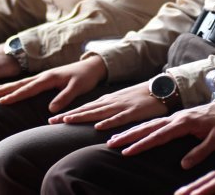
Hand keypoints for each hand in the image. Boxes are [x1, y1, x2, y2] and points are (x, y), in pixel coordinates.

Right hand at [0, 55, 107, 111]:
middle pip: (20, 83)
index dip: (16, 95)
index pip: (30, 88)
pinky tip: (6, 90)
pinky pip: (25, 83)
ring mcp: (43, 76)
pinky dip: (14, 86)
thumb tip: (50, 109)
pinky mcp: (44, 78)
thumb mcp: (78, 87)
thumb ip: (65, 97)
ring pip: (20, 83)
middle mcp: (43, 76)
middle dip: (3, 89)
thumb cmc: (85, 77)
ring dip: (5, 87)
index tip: (2, 101)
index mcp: (50, 77)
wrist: (92, 66)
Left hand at [48, 80, 164, 128]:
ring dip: (83, 116)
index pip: (85, 107)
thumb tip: (95, 115)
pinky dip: (109, 122)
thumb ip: (109, 105)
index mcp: (109, 99)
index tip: (53, 119)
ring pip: (99, 112)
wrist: (162, 88)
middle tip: (52, 121)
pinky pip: (119, 118)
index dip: (69, 113)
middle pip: (88, 109)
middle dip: (69, 115)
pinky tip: (98, 126)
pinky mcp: (134, 111)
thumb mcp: (122, 99)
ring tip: (67, 121)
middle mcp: (112, 102)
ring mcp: (122, 106)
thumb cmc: (142, 95)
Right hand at [107, 98, 214, 169]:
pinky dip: (142, 127)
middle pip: (149, 127)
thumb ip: (200, 151)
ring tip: (115, 138)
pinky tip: (133, 132)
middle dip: (129, 135)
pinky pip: (155, 122)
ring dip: (132, 130)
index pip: (160, 135)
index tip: (127, 152)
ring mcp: (176, 116)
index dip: (143, 144)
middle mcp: (177, 118)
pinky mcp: (177, 117)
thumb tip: (183, 165)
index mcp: (184, 122)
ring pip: (150, 123)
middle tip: (111, 143)